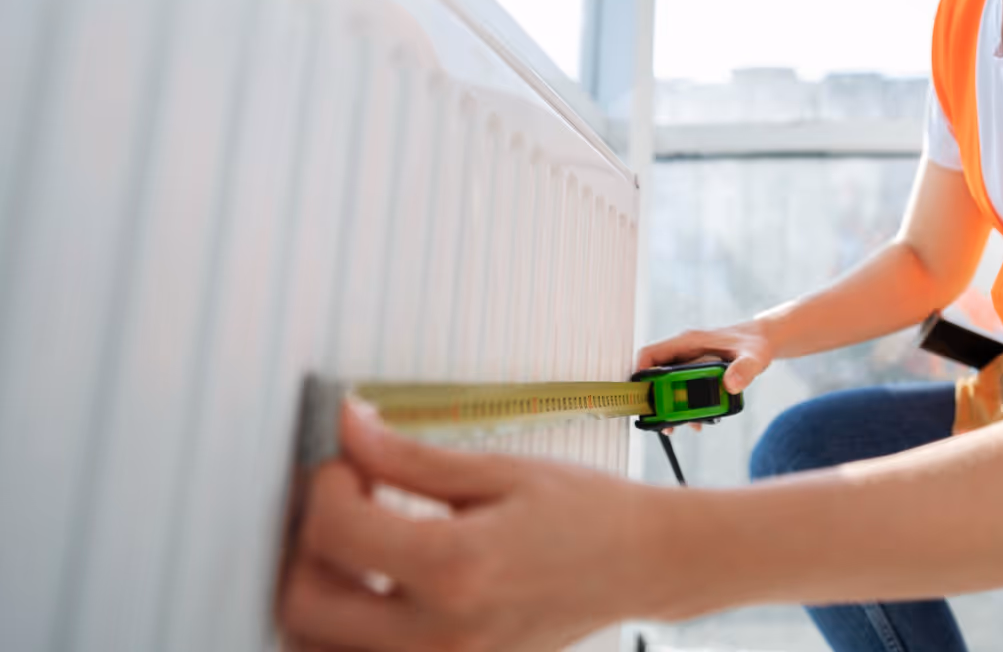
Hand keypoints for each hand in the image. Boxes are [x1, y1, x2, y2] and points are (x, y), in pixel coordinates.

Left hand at [280, 402, 668, 651]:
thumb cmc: (585, 512)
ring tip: (357, 548)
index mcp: (456, 567)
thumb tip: (346, 427)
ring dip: (317, 594)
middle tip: (345, 504)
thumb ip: (409, 457)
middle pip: (304, 604)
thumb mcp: (498, 470)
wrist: (642, 564)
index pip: (335, 531)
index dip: (325, 483)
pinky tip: (376, 587)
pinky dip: (346, 631)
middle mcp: (442, 634)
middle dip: (307, 543)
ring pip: (317, 649)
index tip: (347, 461)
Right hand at [635, 321, 775, 433]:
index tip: (641, 396)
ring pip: (667, 385)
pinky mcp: (696, 373)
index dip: (641, 373)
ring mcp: (689, 361)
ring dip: (670, 407)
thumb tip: (731, 384)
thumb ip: (744, 369)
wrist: (762, 341)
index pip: (651, 353)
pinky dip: (684, 407)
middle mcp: (685, 351)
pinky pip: (681, 390)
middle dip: (655, 399)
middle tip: (662, 422)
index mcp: (690, 341)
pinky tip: (696, 422)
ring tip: (678, 427)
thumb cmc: (755, 342)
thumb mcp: (754, 356)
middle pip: (655, 374)